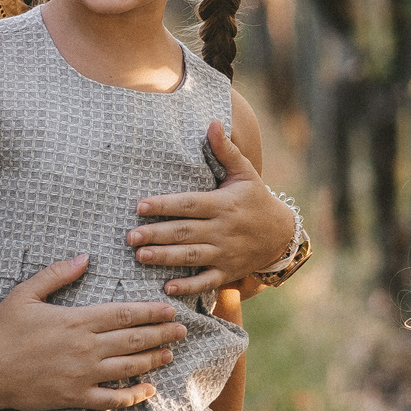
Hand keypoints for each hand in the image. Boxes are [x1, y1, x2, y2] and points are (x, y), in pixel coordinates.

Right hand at [0, 257, 186, 410]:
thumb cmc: (2, 332)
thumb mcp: (25, 294)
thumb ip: (56, 274)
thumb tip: (84, 258)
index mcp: (76, 320)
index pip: (124, 314)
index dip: (150, 311)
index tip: (169, 309)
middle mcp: (85, 348)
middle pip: (134, 339)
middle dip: (161, 333)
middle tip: (182, 330)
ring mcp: (82, 375)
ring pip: (129, 367)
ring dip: (153, 360)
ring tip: (170, 354)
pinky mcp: (75, 398)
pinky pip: (112, 399)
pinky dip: (133, 396)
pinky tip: (147, 390)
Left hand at [127, 123, 293, 297]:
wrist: (281, 235)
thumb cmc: (256, 199)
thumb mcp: (245, 173)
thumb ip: (226, 151)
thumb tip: (212, 122)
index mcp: (223, 204)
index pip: (189, 204)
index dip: (165, 205)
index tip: (140, 206)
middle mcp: (222, 230)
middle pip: (185, 232)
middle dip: (157, 234)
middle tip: (130, 236)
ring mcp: (225, 253)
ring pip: (191, 256)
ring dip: (165, 258)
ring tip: (140, 256)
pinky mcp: (227, 272)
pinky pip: (206, 281)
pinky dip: (188, 287)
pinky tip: (167, 288)